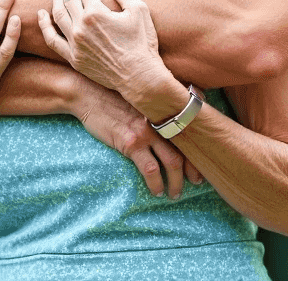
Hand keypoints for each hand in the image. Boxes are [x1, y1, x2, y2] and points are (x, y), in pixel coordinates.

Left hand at [38, 0, 169, 96]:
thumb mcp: (139, 11)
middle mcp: (81, 27)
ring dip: (56, 2)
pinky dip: (45, 26)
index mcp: (96, 13)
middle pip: (69, 1)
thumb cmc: (142, 42)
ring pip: (58, 16)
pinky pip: (52, 40)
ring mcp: (75, 43)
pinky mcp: (73, 58)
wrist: (139, 76)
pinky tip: (41, 15)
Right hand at [72, 79, 202, 198]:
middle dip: (192, 171)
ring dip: (175, 183)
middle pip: (186, 150)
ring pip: (172, 162)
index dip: (197, 153)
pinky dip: (156, 183)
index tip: (199, 166)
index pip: (188, 134)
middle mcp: (160, 120)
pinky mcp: (131, 142)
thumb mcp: (139, 99)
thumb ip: (155, 110)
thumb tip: (168, 124)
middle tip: (196, 183)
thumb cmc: (112, 96)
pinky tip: (156, 191)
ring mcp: (146, 131)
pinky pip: (150, 169)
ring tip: (173, 194)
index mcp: (164, 110)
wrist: (88, 94)